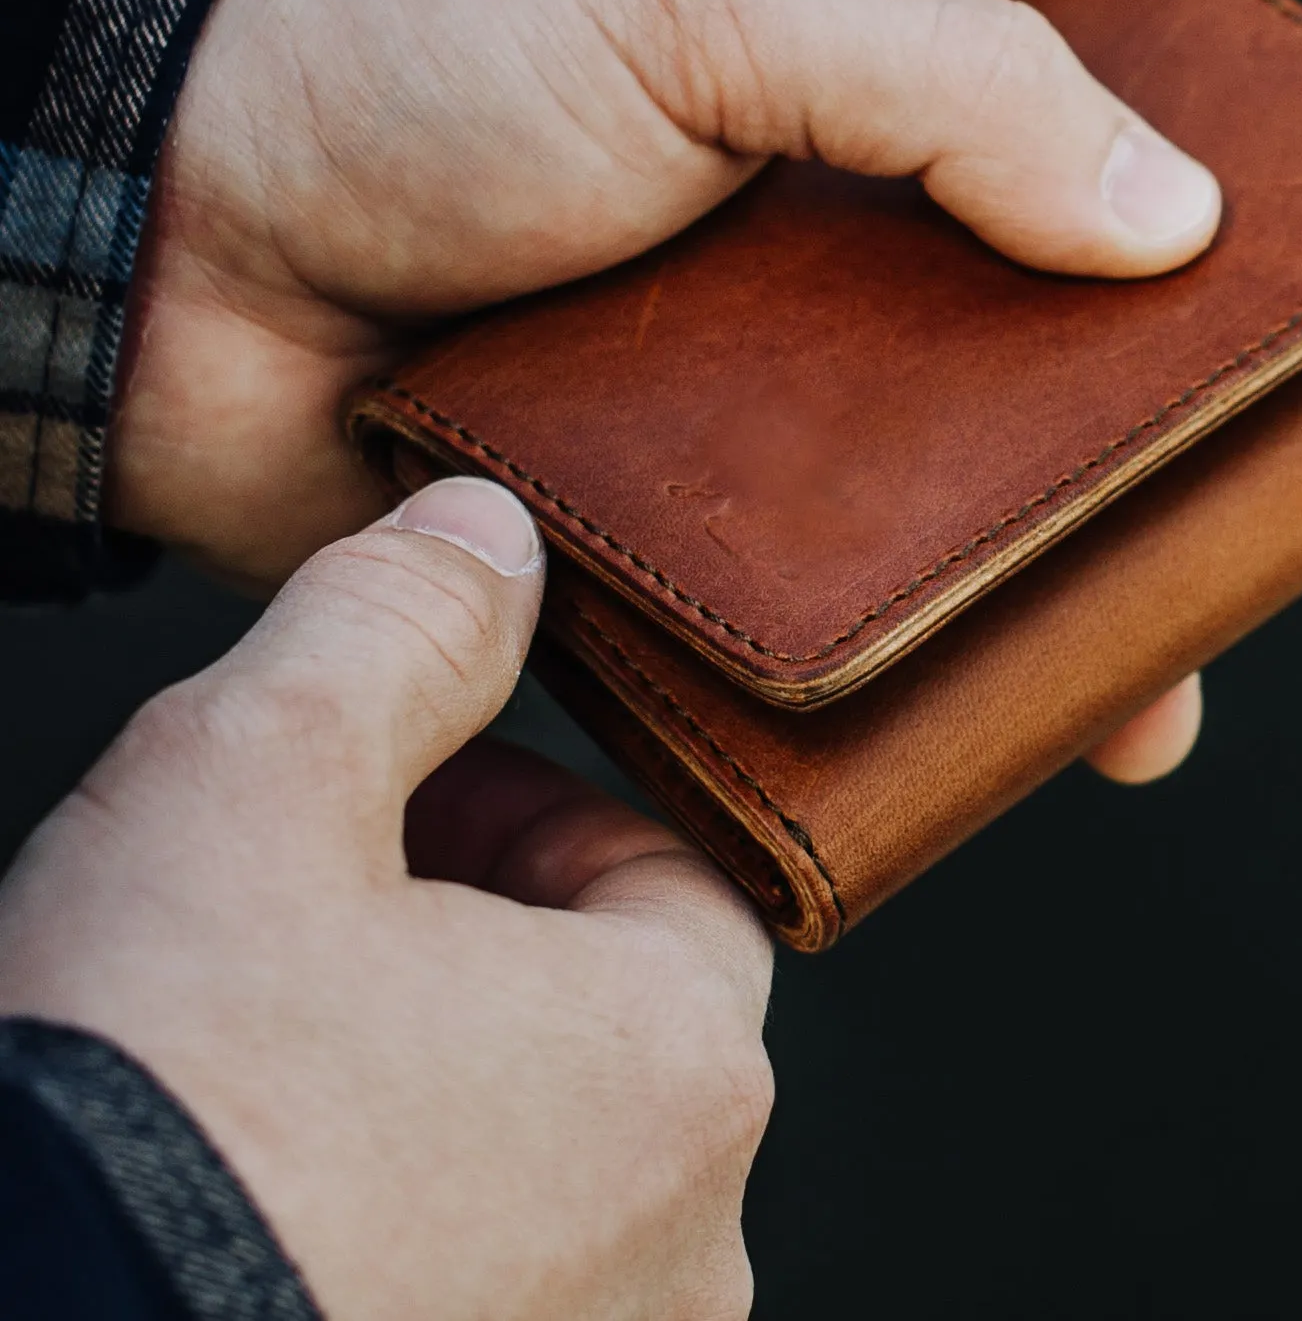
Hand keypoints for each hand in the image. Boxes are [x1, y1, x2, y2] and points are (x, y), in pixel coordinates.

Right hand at [0, 477, 772, 1319]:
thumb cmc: (143, 1122)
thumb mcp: (255, 785)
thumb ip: (399, 629)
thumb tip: (490, 534)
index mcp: (677, 1070)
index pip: (669, 879)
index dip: (529, 811)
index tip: (416, 795)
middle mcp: (680, 1254)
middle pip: (606, 1026)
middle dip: (476, 941)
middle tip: (325, 909)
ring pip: (542, 1175)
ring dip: (434, 1092)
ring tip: (277, 1059)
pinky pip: (480, 1290)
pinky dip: (404, 1231)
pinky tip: (273, 1207)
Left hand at [111, 0, 1217, 776]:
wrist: (172, 226)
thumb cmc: (427, 63)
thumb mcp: (708, 1)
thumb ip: (944, 83)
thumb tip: (1172, 216)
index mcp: (847, 160)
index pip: (1064, 232)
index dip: (1182, 313)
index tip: (1287, 383)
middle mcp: (803, 320)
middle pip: (1010, 432)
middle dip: (1126, 520)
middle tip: (1212, 597)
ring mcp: (718, 465)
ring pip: (909, 572)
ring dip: (1009, 635)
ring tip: (1110, 709)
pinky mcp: (627, 587)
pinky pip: (765, 670)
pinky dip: (849, 714)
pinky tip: (937, 756)